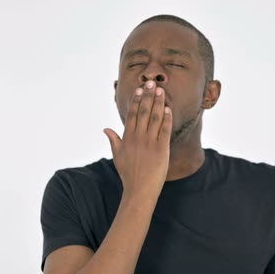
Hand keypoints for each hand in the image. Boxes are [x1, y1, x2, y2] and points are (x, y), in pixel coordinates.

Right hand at [103, 80, 171, 195]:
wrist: (139, 190)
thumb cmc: (128, 174)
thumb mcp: (117, 156)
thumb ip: (113, 140)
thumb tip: (106, 129)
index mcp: (127, 138)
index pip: (132, 114)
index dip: (136, 100)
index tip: (140, 89)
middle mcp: (137, 138)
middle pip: (143, 112)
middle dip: (148, 96)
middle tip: (152, 83)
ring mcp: (149, 143)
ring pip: (154, 118)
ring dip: (158, 103)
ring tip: (162, 91)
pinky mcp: (161, 150)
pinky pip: (164, 131)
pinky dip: (166, 119)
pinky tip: (169, 109)